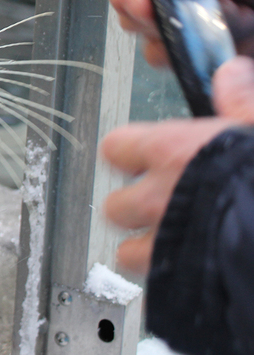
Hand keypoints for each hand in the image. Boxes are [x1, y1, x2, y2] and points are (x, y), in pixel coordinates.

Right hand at [97, 0, 253, 65]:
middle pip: (129, 10)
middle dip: (158, 16)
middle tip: (188, 11)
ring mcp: (184, 22)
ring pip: (152, 42)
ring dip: (190, 36)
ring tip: (232, 18)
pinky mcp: (199, 51)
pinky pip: (180, 63)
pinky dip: (203, 56)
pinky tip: (230, 40)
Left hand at [101, 56, 253, 274]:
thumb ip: (243, 102)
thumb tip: (230, 74)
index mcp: (173, 151)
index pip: (117, 147)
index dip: (130, 154)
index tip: (144, 157)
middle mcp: (158, 196)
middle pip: (115, 206)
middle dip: (135, 209)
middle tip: (165, 206)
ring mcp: (164, 243)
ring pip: (128, 253)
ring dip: (148, 250)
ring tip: (178, 246)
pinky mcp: (176, 280)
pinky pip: (157, 283)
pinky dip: (170, 280)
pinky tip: (196, 273)